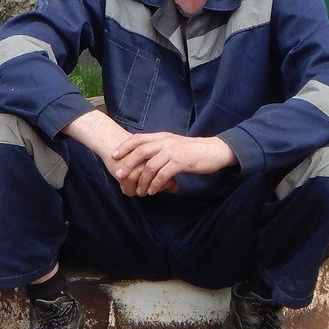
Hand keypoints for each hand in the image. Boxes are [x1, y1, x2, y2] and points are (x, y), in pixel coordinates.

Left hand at [109, 133, 236, 196]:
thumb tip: (143, 157)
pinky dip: (155, 184)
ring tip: (139, 191)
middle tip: (120, 176)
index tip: (114, 156)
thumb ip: (159, 148)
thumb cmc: (192, 151)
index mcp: (162, 137)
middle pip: (140, 151)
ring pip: (150, 166)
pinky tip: (152, 191)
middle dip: (128, 164)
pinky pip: (163, 175)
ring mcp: (173, 151)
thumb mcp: (173, 145)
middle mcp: (165, 142)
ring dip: (142, 180)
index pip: (138, 139)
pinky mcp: (181, 162)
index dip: (125, 146)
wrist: (214, 151)